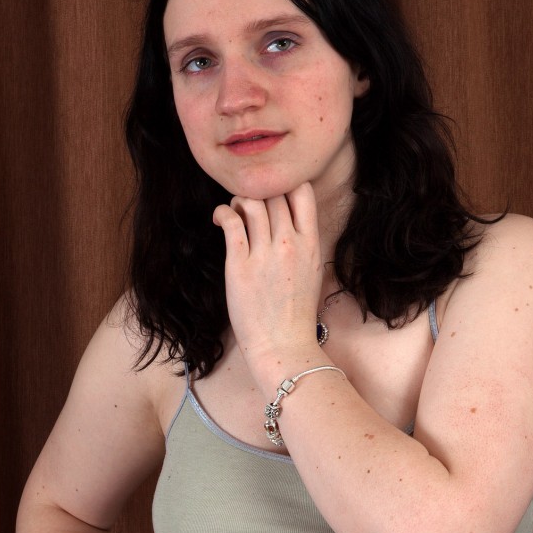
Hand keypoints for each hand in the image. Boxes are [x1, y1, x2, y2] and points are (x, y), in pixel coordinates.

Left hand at [212, 184, 324, 393]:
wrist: (284, 346)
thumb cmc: (296, 314)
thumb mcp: (312, 271)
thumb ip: (303, 243)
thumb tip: (288, 221)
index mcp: (311, 244)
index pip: (301, 191)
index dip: (284, 186)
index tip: (273, 196)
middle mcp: (290, 243)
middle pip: (274, 192)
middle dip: (259, 192)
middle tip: (248, 206)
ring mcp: (264, 254)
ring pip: (251, 201)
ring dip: (240, 199)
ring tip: (235, 213)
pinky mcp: (239, 265)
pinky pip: (230, 222)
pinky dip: (222, 212)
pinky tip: (220, 218)